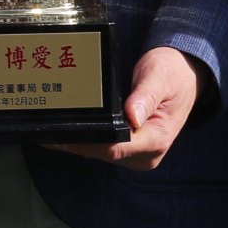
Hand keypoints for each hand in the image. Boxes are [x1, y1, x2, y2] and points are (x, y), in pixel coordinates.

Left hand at [55, 46, 206, 168]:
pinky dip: (84, 137)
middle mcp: (147, 153)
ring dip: (75, 140)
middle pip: (101, 152)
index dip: (84, 141)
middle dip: (73, 140)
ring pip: (98, 151)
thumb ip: (145, 97)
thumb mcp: (159, 78)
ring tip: (48, 125)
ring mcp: (137, 154)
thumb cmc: (171, 73)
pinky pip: (102, 146)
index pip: (113, 148)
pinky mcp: (129, 148)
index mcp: (156, 139)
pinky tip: (64, 127)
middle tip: (43, 125)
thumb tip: (131, 116)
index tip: (59, 131)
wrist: (184, 76)